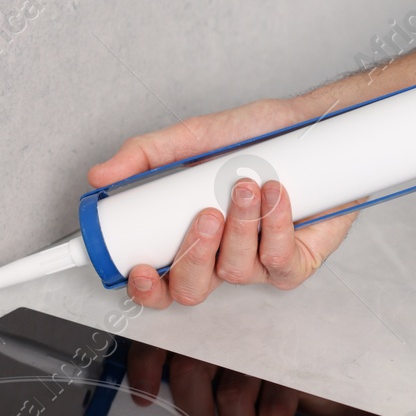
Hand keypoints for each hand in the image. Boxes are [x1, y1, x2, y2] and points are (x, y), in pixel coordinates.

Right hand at [87, 97, 359, 309]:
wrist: (315, 126)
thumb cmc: (260, 136)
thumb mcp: (197, 137)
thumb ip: (147, 154)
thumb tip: (100, 175)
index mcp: (192, 237)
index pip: (160, 282)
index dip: (146, 287)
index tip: (139, 267)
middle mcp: (224, 256)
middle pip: (192, 289)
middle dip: (195, 256)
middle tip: (206, 216)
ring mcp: (261, 263)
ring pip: (237, 271)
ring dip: (240, 227)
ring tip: (247, 185)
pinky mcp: (298, 261)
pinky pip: (280, 262)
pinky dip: (276, 227)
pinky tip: (276, 196)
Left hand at [125, 342, 300, 415]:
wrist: (309, 361)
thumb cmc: (232, 371)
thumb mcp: (193, 379)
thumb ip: (156, 396)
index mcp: (187, 331)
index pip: (158, 339)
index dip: (146, 366)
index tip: (144, 401)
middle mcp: (218, 331)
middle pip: (194, 368)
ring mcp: (254, 346)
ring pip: (234, 396)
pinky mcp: (287, 365)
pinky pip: (277, 408)